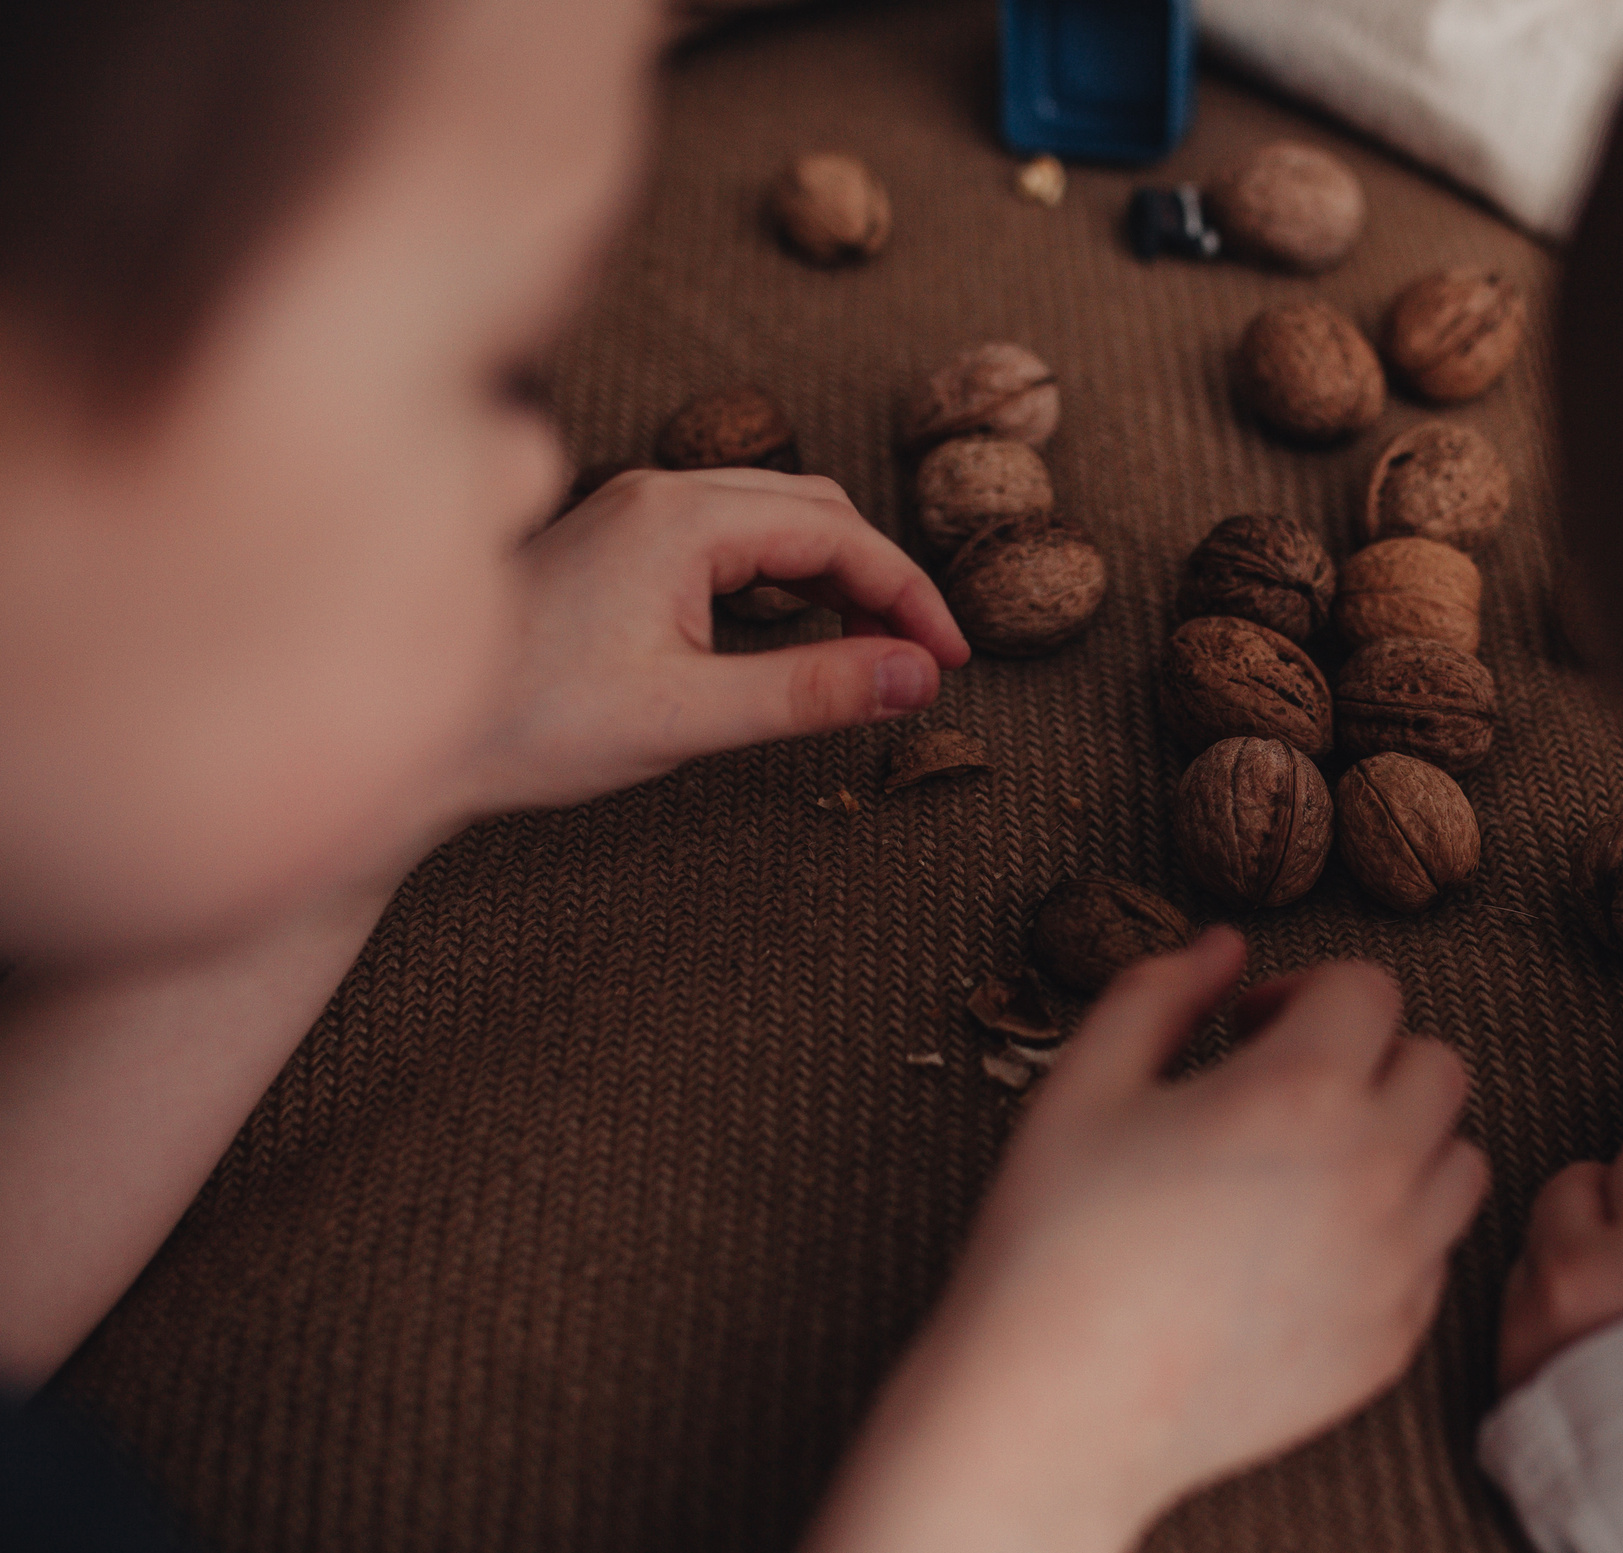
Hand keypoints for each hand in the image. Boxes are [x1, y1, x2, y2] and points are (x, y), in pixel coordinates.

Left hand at [461, 467, 969, 815]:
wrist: (423, 740)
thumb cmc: (537, 725)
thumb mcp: (691, 718)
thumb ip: (813, 691)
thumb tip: (919, 677)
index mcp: (681, 519)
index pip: (837, 535)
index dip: (909, 595)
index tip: (950, 661)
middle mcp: (660, 492)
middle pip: (816, 507)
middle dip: (881, 579)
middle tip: (921, 662)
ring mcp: (636, 510)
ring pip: (776, 516)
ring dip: (837, 575)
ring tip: (872, 653)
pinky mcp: (621, 541)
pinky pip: (734, 534)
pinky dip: (788, 576)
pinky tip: (798, 631)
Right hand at [933, 929, 1487, 1522]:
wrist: (1055, 1414)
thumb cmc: (1054, 1241)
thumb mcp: (1083, 1082)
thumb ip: (1160, 989)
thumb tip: (1223, 947)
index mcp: (1303, 1090)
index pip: (1370, 990)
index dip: (1305, 989)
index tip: (1248, 1027)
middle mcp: (1376, 1172)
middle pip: (1437, 1066)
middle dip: (1366, 1057)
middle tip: (1281, 1089)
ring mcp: (1395, 1266)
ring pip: (1458, 1162)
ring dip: (1401, 1141)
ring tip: (1309, 1166)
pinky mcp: (1392, 1343)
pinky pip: (1433, 1257)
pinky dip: (1390, 1236)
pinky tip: (1302, 1251)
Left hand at [1497, 1120, 1622, 1393]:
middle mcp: (1579, 1267)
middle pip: (1568, 1189)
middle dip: (1604, 1197)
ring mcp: (1534, 1330)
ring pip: (1530, 1254)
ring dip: (1565, 1260)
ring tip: (1616, 1300)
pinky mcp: (1510, 1388)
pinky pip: (1513, 1325)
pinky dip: (1545, 1323)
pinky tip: (1592, 1355)